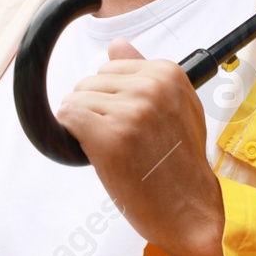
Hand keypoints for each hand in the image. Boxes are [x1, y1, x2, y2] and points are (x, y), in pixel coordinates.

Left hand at [56, 38, 226, 255]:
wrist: (187, 210)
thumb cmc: (180, 164)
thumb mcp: (177, 108)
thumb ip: (146, 74)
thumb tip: (117, 45)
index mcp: (168, 74)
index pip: (112, 67)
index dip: (113, 97)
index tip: (132, 122)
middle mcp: (151, 88)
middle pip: (91, 80)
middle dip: (97, 109)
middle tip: (124, 139)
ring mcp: (130, 111)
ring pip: (76, 98)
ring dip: (85, 124)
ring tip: (115, 149)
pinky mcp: (110, 136)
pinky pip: (67, 116)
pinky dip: (72, 134)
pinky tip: (95, 151)